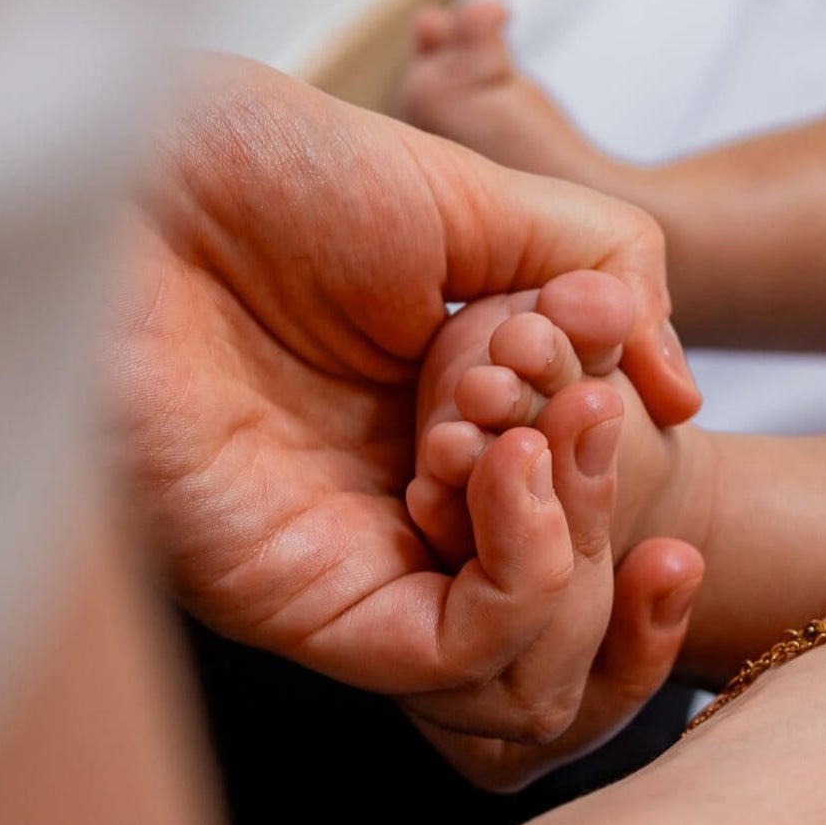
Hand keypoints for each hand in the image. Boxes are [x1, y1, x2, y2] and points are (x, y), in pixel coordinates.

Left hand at [113, 55, 698, 705]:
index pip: (586, 512)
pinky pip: (459, 651)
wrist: (146, 175)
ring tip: (529, 418)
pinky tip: (503, 463)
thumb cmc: (282, 174)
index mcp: (459, 424)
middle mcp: (418, 509)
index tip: (614, 369)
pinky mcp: (316, 602)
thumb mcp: (490, 203)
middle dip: (602, 485)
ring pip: (536, 648)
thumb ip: (612, 275)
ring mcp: (369, 563)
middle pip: (580, 592)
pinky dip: (523, 573)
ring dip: (572, 526)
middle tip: (573, 389)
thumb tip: (679, 398)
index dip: (622, 454)